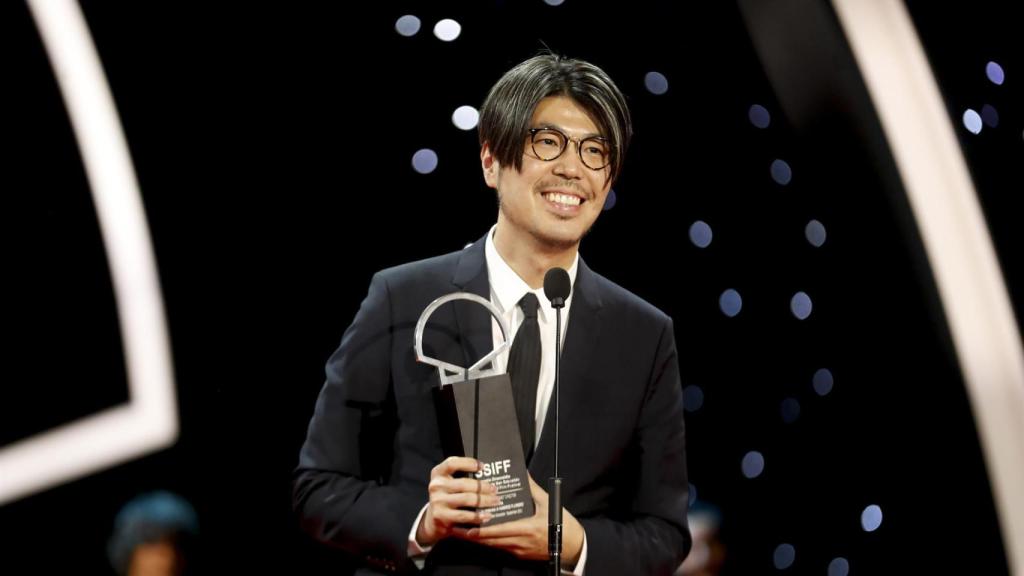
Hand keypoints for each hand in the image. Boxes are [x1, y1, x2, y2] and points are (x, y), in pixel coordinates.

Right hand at [416, 457, 500, 546]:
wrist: (431, 520)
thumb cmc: (446, 498)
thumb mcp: (448, 484)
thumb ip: (461, 477)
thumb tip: (487, 475)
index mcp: (438, 473)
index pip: (452, 463)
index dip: (468, 462)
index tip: (483, 466)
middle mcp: (436, 486)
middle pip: (464, 483)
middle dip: (483, 487)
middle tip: (495, 490)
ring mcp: (437, 501)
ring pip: (467, 499)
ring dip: (484, 501)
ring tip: (495, 502)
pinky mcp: (441, 516)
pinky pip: (464, 515)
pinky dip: (478, 516)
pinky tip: (486, 516)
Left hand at [456, 475, 584, 568]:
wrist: (572, 545)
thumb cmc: (561, 523)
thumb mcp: (548, 503)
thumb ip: (532, 488)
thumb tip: (522, 473)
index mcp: (527, 528)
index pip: (498, 531)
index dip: (481, 530)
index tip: (467, 526)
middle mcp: (521, 542)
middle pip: (491, 541)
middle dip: (473, 536)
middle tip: (457, 528)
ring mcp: (520, 550)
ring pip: (494, 546)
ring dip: (479, 539)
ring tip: (463, 532)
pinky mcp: (521, 554)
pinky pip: (501, 548)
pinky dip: (490, 542)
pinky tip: (480, 536)